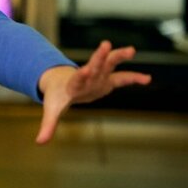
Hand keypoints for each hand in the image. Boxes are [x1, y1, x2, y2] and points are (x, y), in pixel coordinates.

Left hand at [35, 41, 151, 144]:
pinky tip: (148, 79)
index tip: (86, 69)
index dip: (82, 75)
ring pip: (109, 63)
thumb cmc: (57, 97)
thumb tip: (39, 143)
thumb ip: (48, 125)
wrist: (60, 84)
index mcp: (73, 85)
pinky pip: (122, 77)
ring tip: (131, 50)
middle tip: (105, 44)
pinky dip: (134, 77)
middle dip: (99, 56)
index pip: (78, 78)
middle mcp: (87, 77)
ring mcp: (98, 76)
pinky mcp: (107, 79)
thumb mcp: (52, 111)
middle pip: (94, 65)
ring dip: (118, 56)